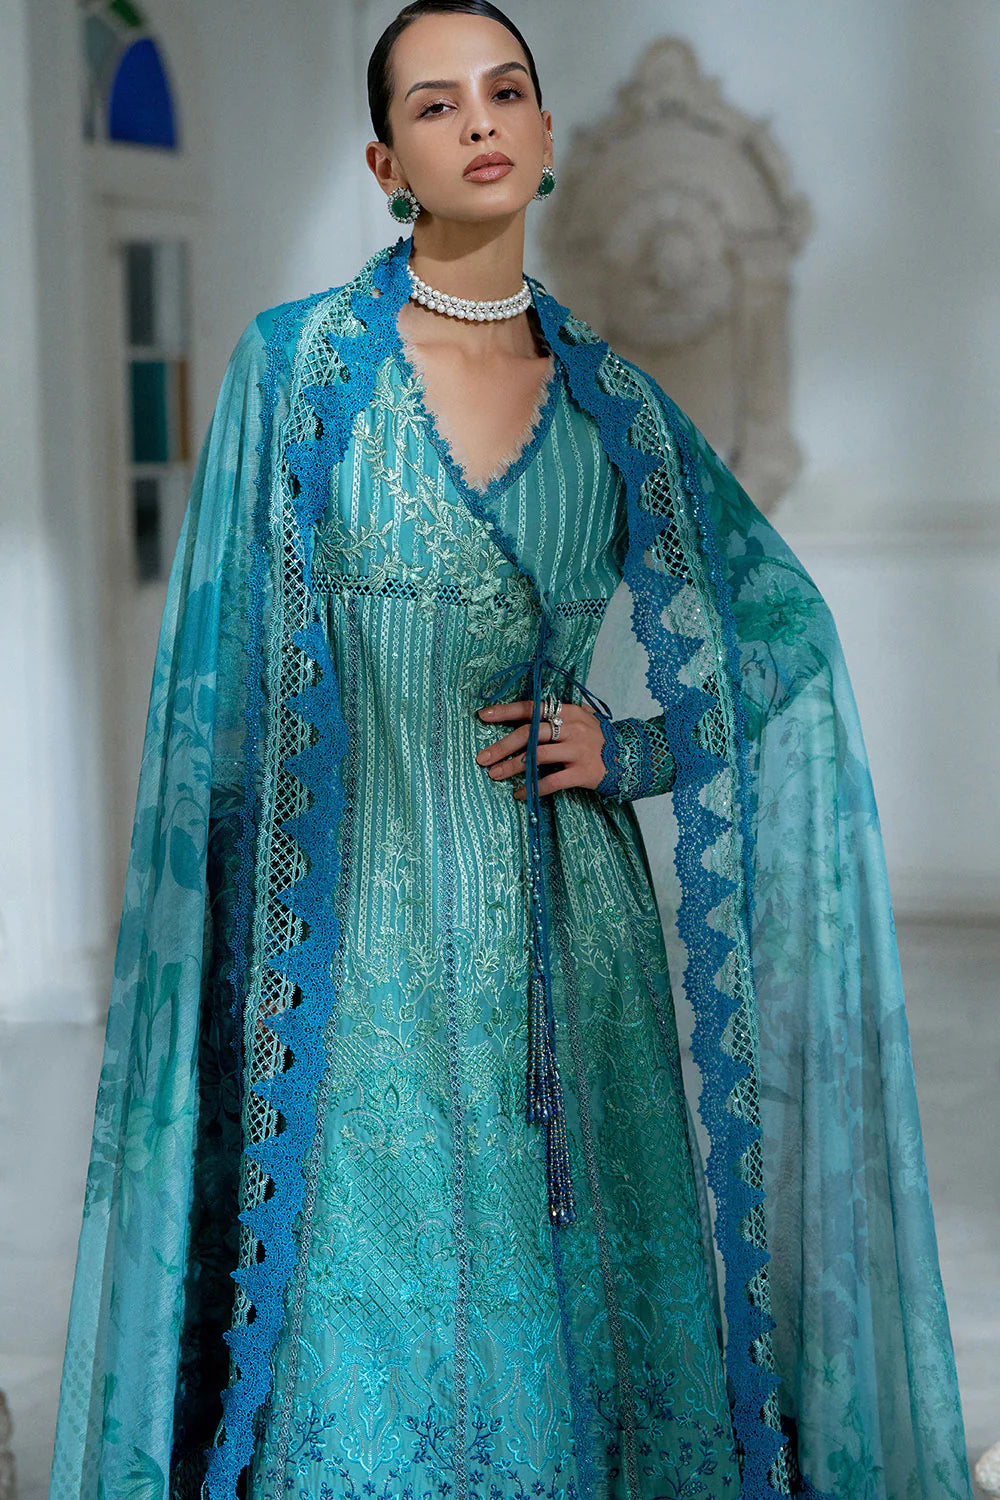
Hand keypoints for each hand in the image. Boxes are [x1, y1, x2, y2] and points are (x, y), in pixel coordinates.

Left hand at [475, 698, 606, 800]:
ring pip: (537, 757)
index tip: (482, 716)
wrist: (632, 757)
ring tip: (494, 775)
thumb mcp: (581, 719)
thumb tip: (524, 715)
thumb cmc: (599, 739)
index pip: (531, 708)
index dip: (505, 711)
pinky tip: (519, 794)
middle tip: (482, 758)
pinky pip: (552, 781)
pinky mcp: (583, 772)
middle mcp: (571, 728)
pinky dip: (533, 788)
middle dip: (502, 746)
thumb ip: (556, 716)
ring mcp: (578, 750)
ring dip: (512, 767)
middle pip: (530, 734)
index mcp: (567, 711)